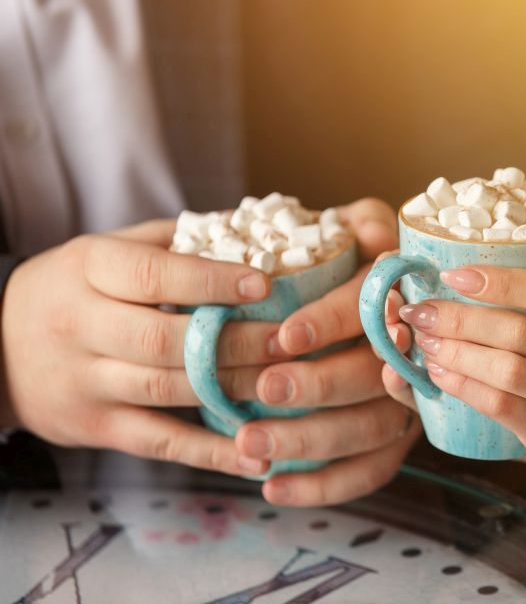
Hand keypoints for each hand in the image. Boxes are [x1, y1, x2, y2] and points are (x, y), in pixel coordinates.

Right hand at [0, 220, 288, 476]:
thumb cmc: (74, 288)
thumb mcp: (107, 249)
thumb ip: (174, 240)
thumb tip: (252, 228)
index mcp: (88, 269)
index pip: (153, 276)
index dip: (211, 281)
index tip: (265, 282)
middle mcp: (81, 326)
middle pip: (165, 340)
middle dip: (235, 342)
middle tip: (290, 339)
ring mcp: (86, 382)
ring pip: (167, 391)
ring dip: (233, 390)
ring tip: (288, 385)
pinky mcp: (95, 428)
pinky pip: (160, 443)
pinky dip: (211, 454)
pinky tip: (257, 457)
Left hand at [234, 198, 420, 505]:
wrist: (365, 305)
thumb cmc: (352, 261)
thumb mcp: (360, 230)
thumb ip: (364, 223)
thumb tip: (372, 232)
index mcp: (407, 293)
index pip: (375, 305)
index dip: (333, 320)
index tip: (285, 336)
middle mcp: (417, 351)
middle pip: (375, 375)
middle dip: (317, 385)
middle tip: (261, 389)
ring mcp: (409, 400)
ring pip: (371, 430)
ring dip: (310, 441)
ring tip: (250, 444)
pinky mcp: (396, 439)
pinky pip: (370, 471)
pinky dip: (324, 486)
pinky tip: (275, 487)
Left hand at [385, 219, 525, 508]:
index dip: (499, 281)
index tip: (452, 274)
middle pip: (519, 330)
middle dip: (460, 318)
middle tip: (419, 309)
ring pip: (506, 368)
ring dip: (456, 351)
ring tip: (423, 339)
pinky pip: (502, 406)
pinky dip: (465, 387)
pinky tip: (439, 374)